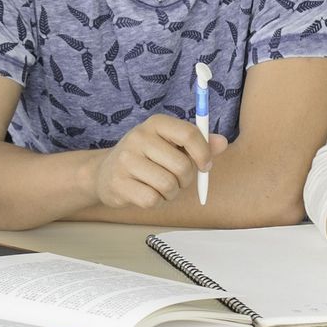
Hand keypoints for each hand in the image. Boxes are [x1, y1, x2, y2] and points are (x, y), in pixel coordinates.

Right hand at [91, 114, 229, 209]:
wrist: (104, 173)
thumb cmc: (146, 159)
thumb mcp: (171, 145)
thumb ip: (198, 144)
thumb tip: (222, 143)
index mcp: (156, 123)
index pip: (189, 134)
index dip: (204, 153)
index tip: (206, 166)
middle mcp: (138, 137)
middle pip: (181, 165)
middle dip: (186, 179)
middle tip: (178, 180)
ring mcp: (126, 160)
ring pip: (168, 185)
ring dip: (172, 193)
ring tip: (162, 188)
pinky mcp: (118, 183)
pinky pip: (152, 200)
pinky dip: (156, 202)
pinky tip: (147, 194)